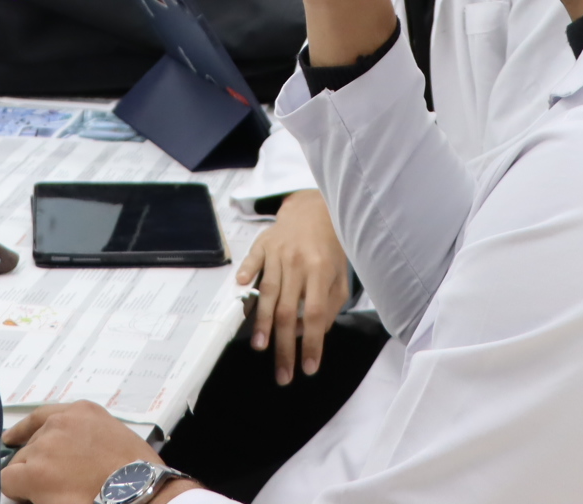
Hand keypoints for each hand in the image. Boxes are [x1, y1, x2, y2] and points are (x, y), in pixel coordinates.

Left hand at [0, 403, 200, 503]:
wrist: (139, 491)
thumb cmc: (136, 472)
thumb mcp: (113, 437)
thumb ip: (86, 435)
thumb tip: (67, 455)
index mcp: (81, 412)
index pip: (41, 416)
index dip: (23, 431)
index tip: (9, 438)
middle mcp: (60, 423)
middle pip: (30, 445)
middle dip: (38, 464)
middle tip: (59, 482)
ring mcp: (46, 447)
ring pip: (20, 465)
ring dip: (31, 479)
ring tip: (57, 492)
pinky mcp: (35, 473)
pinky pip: (9, 481)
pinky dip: (18, 492)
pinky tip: (38, 498)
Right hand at [235, 190, 348, 384]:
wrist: (315, 208)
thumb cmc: (330, 248)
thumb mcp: (340, 276)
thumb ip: (330, 306)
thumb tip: (309, 333)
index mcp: (321, 271)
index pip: (315, 314)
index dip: (311, 343)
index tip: (308, 368)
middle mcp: (298, 262)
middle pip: (288, 311)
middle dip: (284, 347)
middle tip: (283, 375)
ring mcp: (278, 252)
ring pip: (267, 291)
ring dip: (263, 322)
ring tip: (260, 348)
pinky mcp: (263, 243)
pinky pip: (252, 261)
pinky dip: (246, 275)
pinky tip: (241, 290)